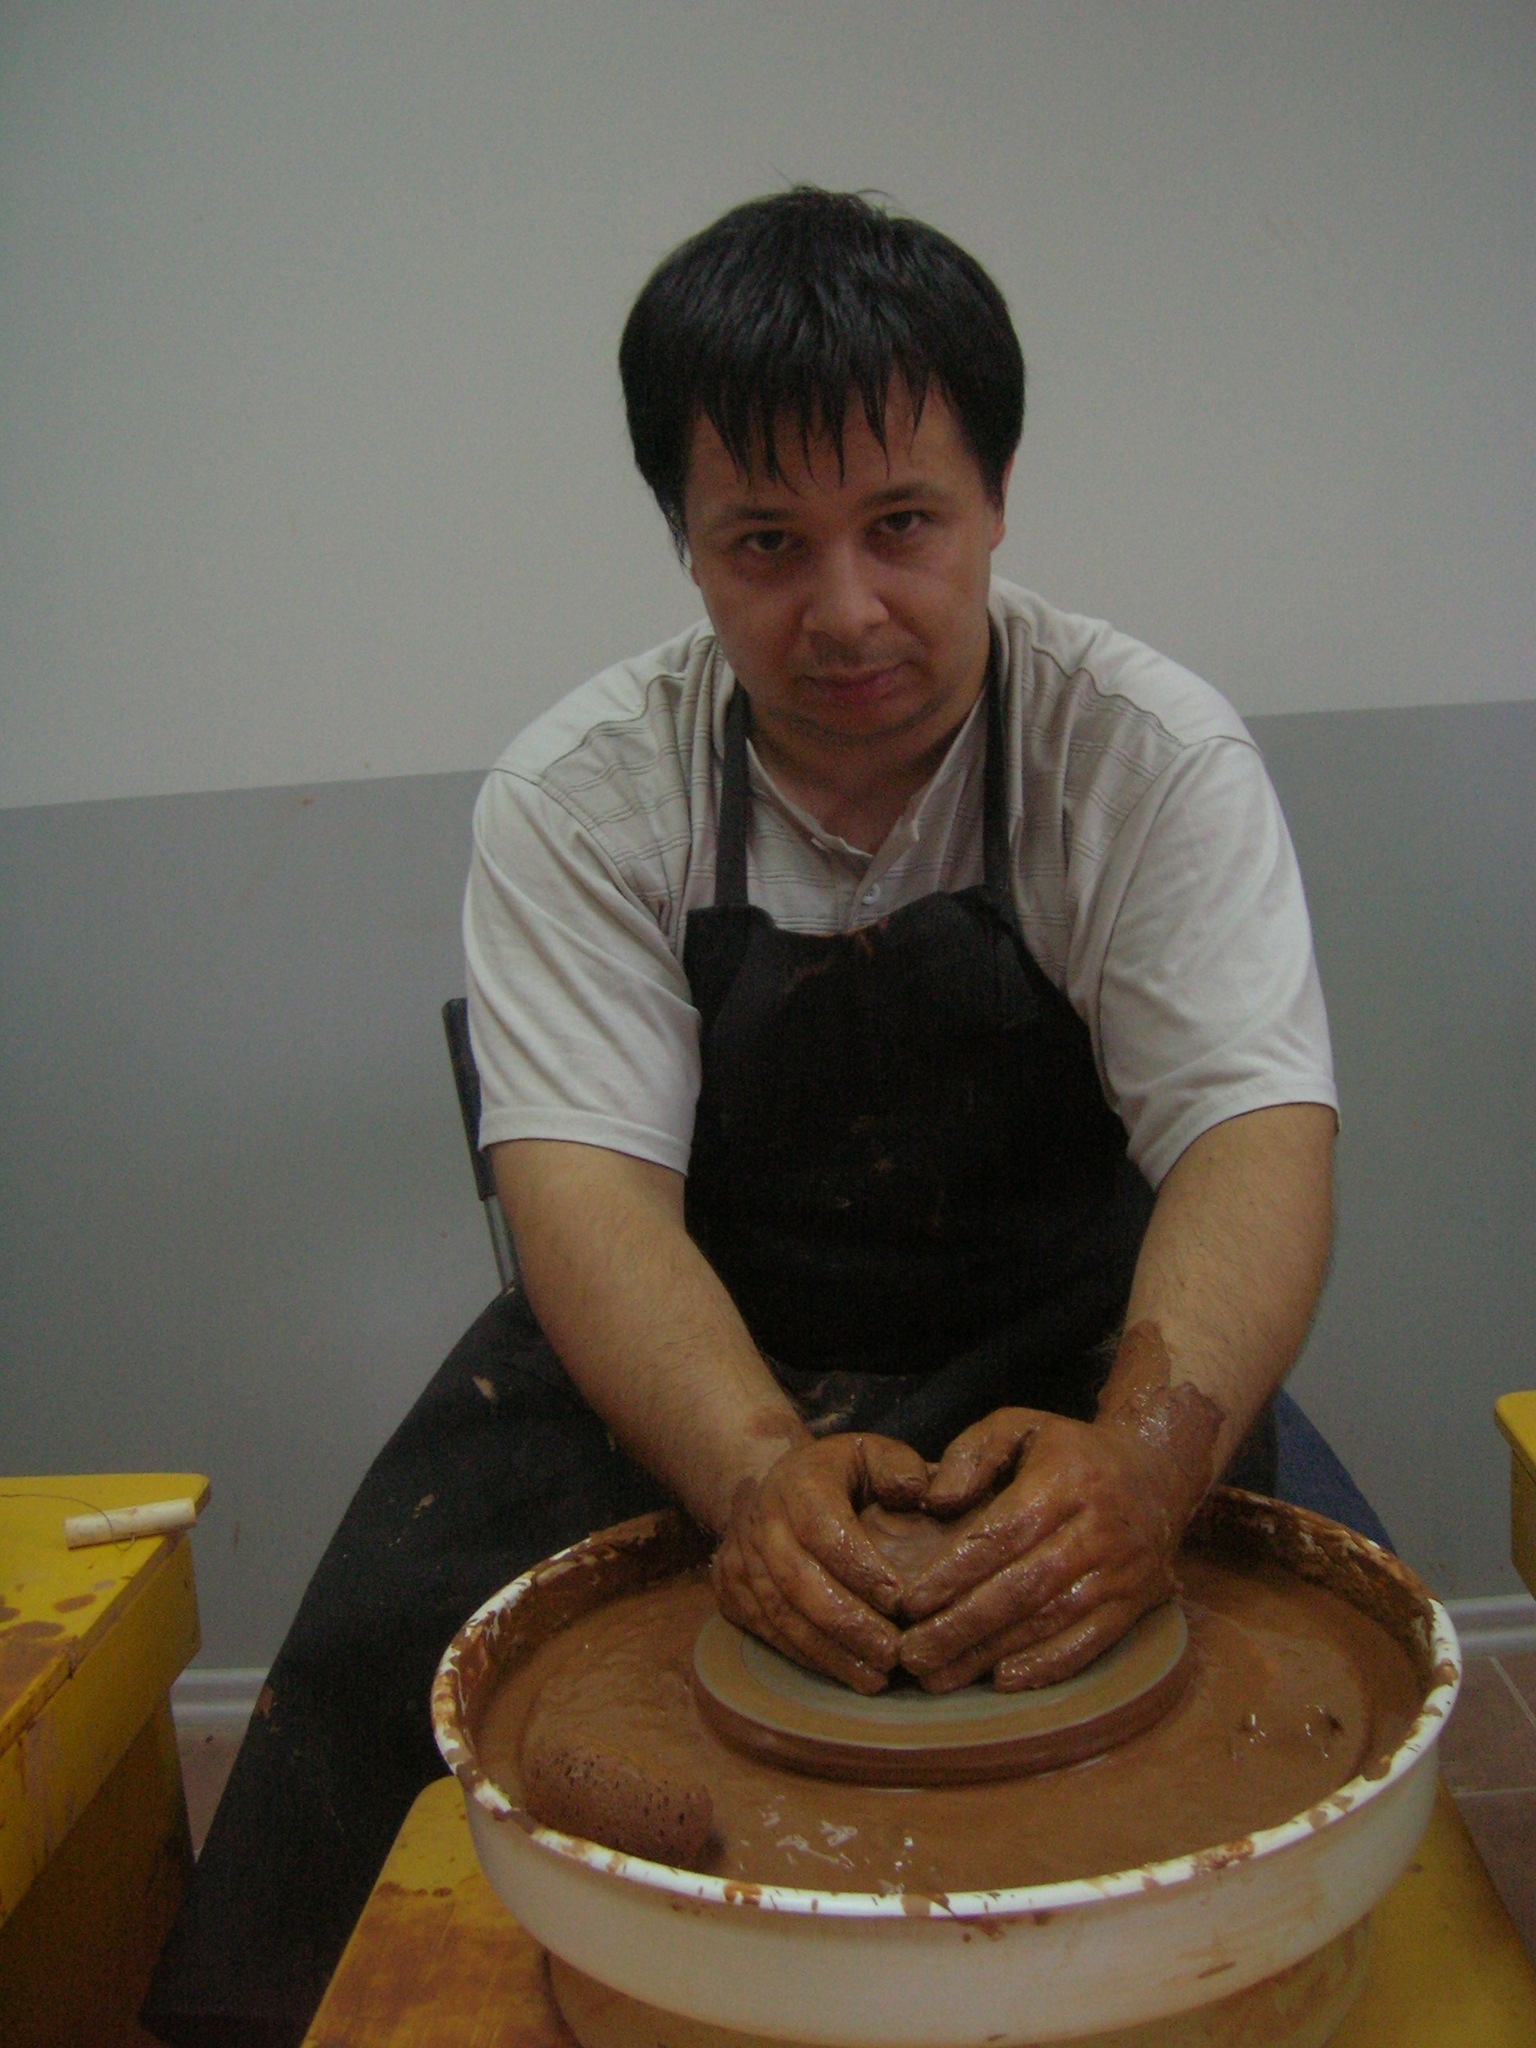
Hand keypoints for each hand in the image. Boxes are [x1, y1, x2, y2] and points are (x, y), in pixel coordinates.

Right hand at [712, 1433, 929, 1693]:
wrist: (769, 1483)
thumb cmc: (838, 1474)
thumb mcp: (873, 1452)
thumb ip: (902, 1469)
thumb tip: (924, 1495)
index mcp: (798, 1481)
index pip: (822, 1528)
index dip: (859, 1566)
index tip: (900, 1599)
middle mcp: (761, 1519)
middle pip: (797, 1580)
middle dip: (846, 1622)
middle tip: (892, 1652)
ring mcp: (739, 1558)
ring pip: (779, 1614)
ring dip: (828, 1651)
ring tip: (875, 1676)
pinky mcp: (731, 1592)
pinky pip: (767, 1632)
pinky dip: (807, 1656)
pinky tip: (846, 1672)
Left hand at [897, 1394, 1217, 1693]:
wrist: (1157, 1474)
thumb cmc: (1070, 1453)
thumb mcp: (1020, 1427)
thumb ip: (972, 1454)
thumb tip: (936, 1502)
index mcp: (1066, 1481)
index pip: (1003, 1535)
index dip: (955, 1573)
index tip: (910, 1603)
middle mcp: (1098, 1530)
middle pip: (1023, 1589)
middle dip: (962, 1627)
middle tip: (912, 1654)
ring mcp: (1120, 1573)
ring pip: (1049, 1622)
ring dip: (990, 1654)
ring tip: (938, 1677)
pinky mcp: (1134, 1605)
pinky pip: (1089, 1644)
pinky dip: (1045, 1666)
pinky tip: (1001, 1680)